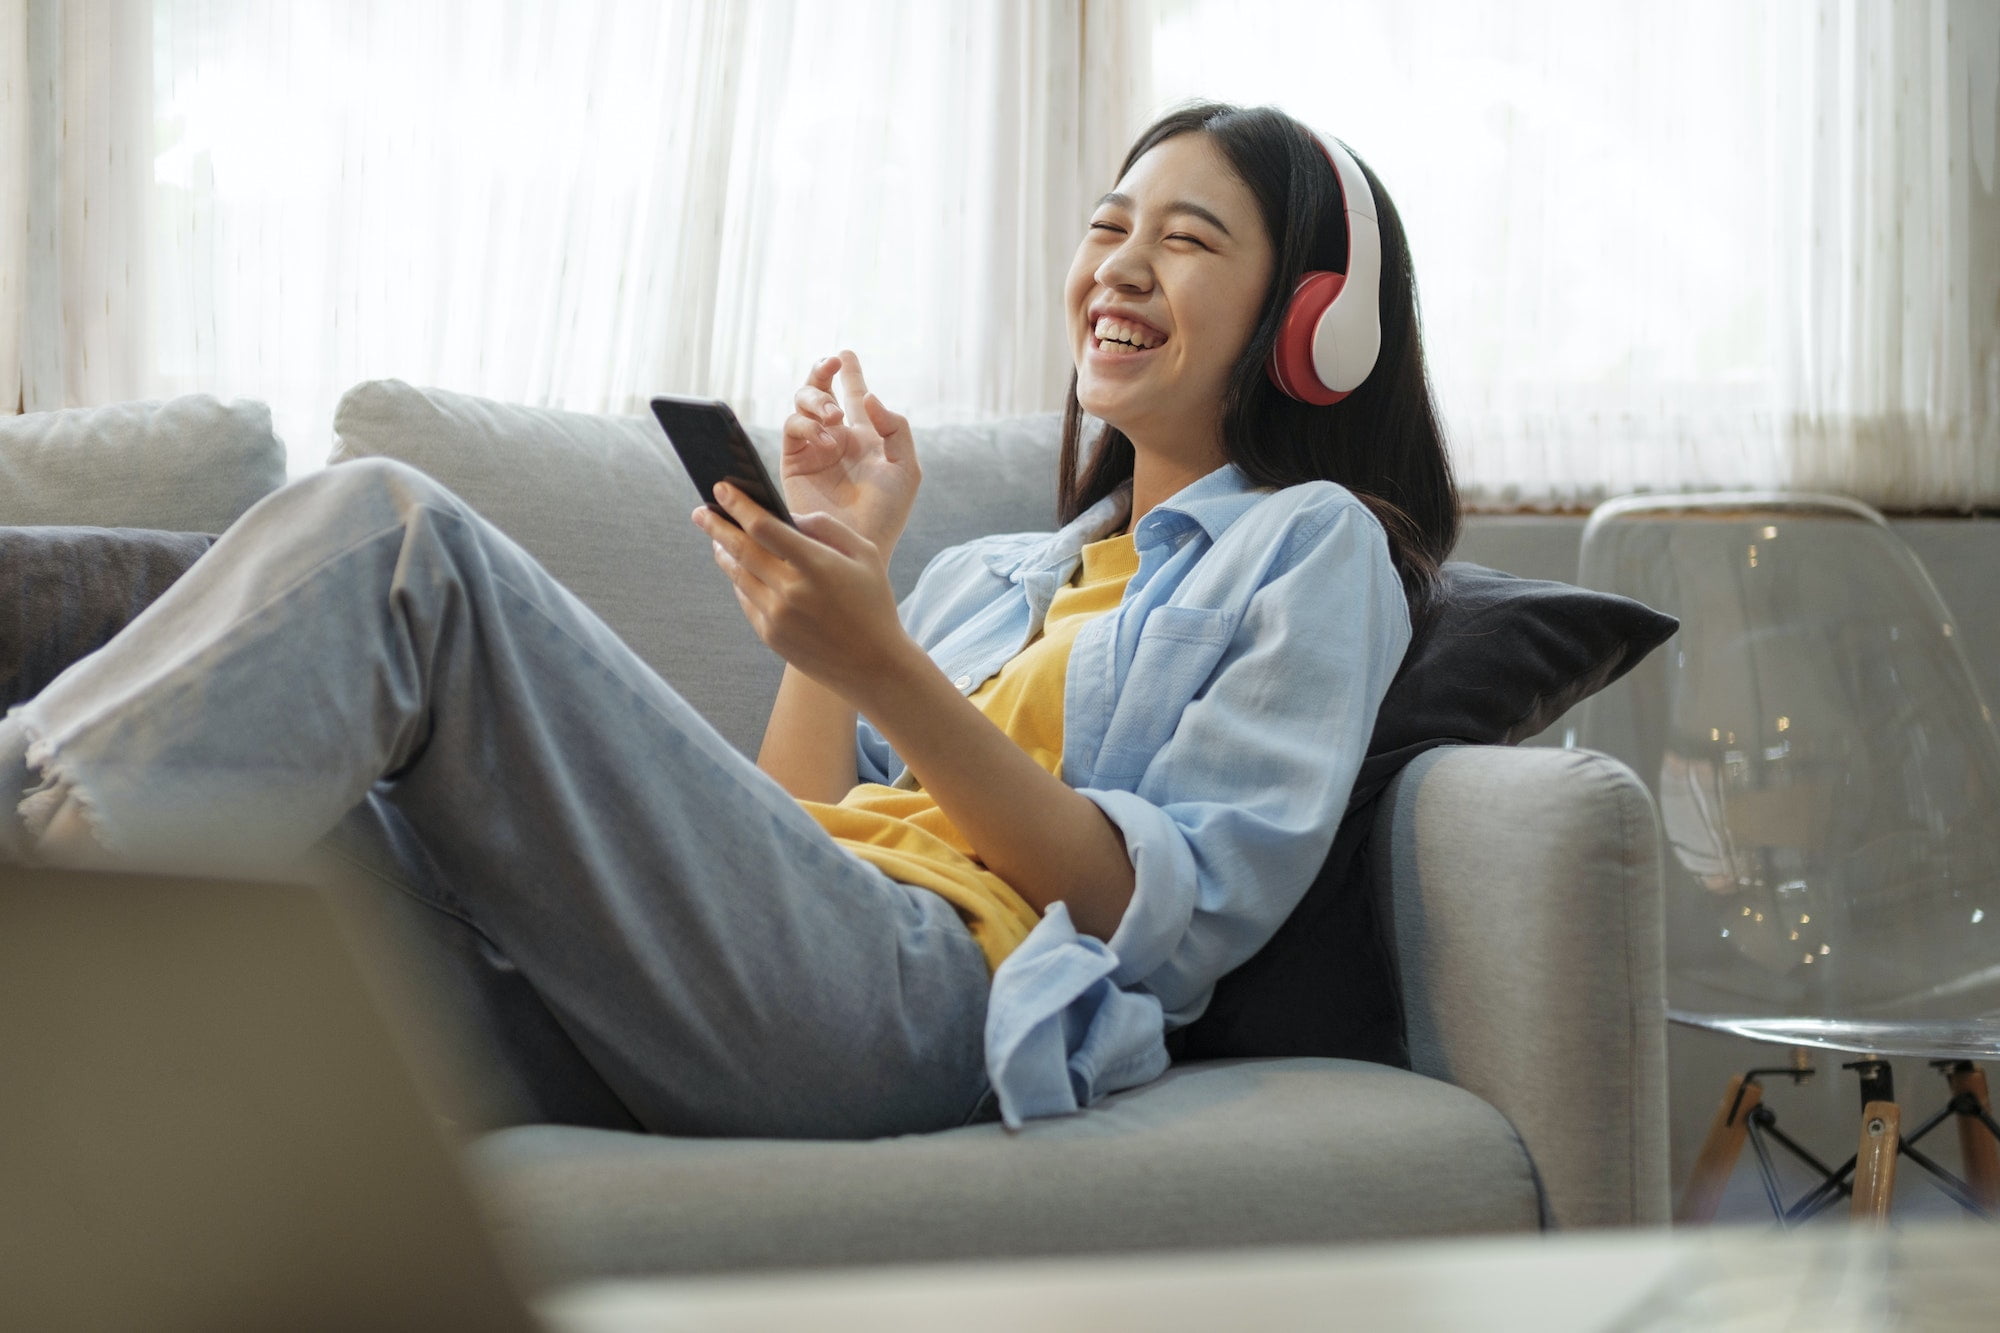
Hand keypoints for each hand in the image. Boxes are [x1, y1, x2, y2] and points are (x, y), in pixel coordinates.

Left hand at [693, 479, 915, 705]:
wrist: (873, 665)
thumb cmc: (872, 603)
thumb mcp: (865, 554)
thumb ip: (826, 527)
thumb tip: (786, 516)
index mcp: (815, 565)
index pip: (763, 527)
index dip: (739, 505)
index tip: (722, 488)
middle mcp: (790, 590)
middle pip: (740, 549)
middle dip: (716, 526)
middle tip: (700, 511)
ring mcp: (776, 616)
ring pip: (737, 575)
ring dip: (723, 552)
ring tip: (716, 539)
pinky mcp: (769, 636)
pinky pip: (745, 599)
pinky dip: (739, 580)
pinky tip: (739, 569)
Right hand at [781, 350, 919, 552]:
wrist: (858, 545)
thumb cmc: (887, 513)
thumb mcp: (906, 468)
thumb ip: (896, 428)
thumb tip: (870, 397)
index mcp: (864, 438)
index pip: (854, 397)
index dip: (850, 374)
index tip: (845, 354)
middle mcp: (836, 439)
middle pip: (820, 393)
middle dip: (823, 374)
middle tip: (834, 365)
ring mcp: (813, 450)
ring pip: (801, 405)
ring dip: (816, 398)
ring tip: (833, 415)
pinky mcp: (794, 463)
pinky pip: (792, 429)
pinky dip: (807, 424)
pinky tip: (826, 438)